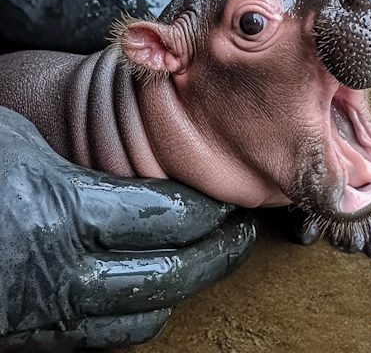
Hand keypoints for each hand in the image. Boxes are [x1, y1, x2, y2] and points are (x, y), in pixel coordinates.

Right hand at [0, 106, 253, 351]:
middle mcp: (59, 273)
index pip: (167, 217)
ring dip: (187, 288)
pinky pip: (104, 337)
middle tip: (243, 233)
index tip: (229, 199)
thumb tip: (135, 172)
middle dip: (219, 254)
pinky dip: (142, 315)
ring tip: (211, 260)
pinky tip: (156, 290)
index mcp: (59, 212)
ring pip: (144, 315)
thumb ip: (78, 162)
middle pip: (170, 272)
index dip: (208, 210)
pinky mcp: (29, 336)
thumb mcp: (15, 141)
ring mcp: (44, 314)